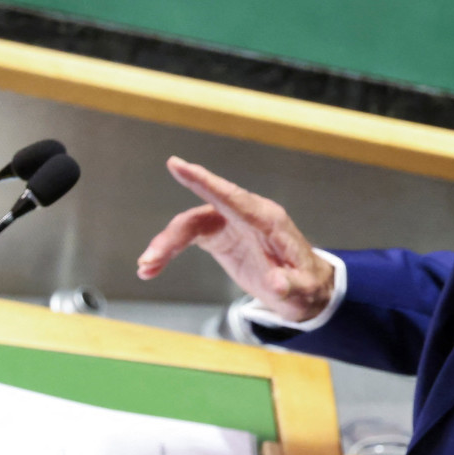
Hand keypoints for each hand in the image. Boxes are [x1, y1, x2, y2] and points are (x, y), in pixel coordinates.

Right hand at [136, 157, 335, 322]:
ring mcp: (231, 223)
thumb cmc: (307, 284)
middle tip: (150, 258)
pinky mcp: (221, 235)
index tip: (178, 165)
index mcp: (268, 220)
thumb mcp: (305, 289)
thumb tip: (276, 283)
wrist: (306, 287)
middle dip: (174, 233)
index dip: (206, 182)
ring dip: (166, 245)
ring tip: (146, 269)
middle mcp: (246, 215)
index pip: (233, 197)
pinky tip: (152, 269)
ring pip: (190, 225)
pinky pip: (188, 237)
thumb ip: (291, 285)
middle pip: (202, 213)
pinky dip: (169, 251)